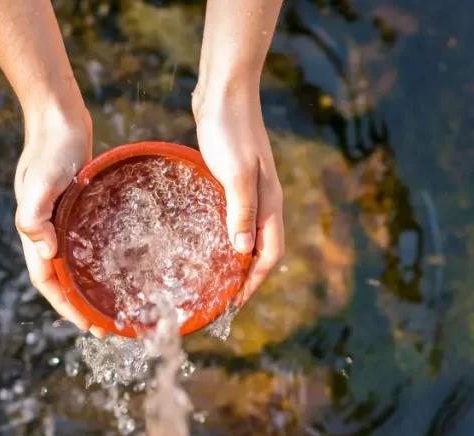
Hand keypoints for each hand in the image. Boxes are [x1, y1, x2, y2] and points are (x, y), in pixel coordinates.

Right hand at [14, 104, 106, 337]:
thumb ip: (34, 216)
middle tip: (107, 327)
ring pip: (73, 264)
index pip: (47, 280)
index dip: (65, 306)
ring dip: (88, 287)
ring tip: (112, 305)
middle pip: (60, 279)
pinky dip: (96, 261)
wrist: (58, 118)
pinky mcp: (75, 209)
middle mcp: (46, 230)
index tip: (88, 325)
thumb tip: (45, 252)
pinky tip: (116, 266)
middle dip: (80, 306)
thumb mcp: (40, 182)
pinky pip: (84, 243)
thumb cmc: (50, 149)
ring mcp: (60, 220)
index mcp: (34, 230)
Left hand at [194, 89, 284, 304]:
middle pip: (260, 250)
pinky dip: (223, 237)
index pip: (269, 255)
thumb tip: (242, 252)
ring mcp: (248, 191)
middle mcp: (263, 201)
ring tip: (213, 279)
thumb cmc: (230, 130)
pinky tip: (203, 241)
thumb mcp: (236, 173)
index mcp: (269, 203)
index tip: (234, 305)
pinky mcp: (232, 180)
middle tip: (220, 300)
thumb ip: (241, 211)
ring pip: (246, 236)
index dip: (254, 282)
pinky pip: (232, 218)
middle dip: (245, 278)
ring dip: (234, 260)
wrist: (224, 92)